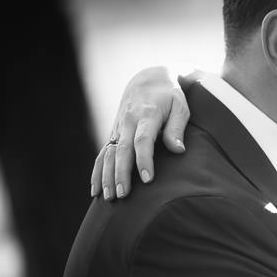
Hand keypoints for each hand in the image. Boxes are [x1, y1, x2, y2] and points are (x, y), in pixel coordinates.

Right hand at [91, 67, 189, 198]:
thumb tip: (178, 150)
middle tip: (123, 194)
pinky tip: (96, 190)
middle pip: (122, 150)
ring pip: (109, 154)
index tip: (147, 179)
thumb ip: (177, 128)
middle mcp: (129, 121)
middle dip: (121, 173)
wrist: (148, 79)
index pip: (143, 140)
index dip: (144, 159)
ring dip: (106, 176)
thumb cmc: (170, 95)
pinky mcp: (114, 133)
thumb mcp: (181, 106)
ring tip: (109, 197)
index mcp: (147, 114)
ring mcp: (119, 128)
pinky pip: (103, 154)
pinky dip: (97, 171)